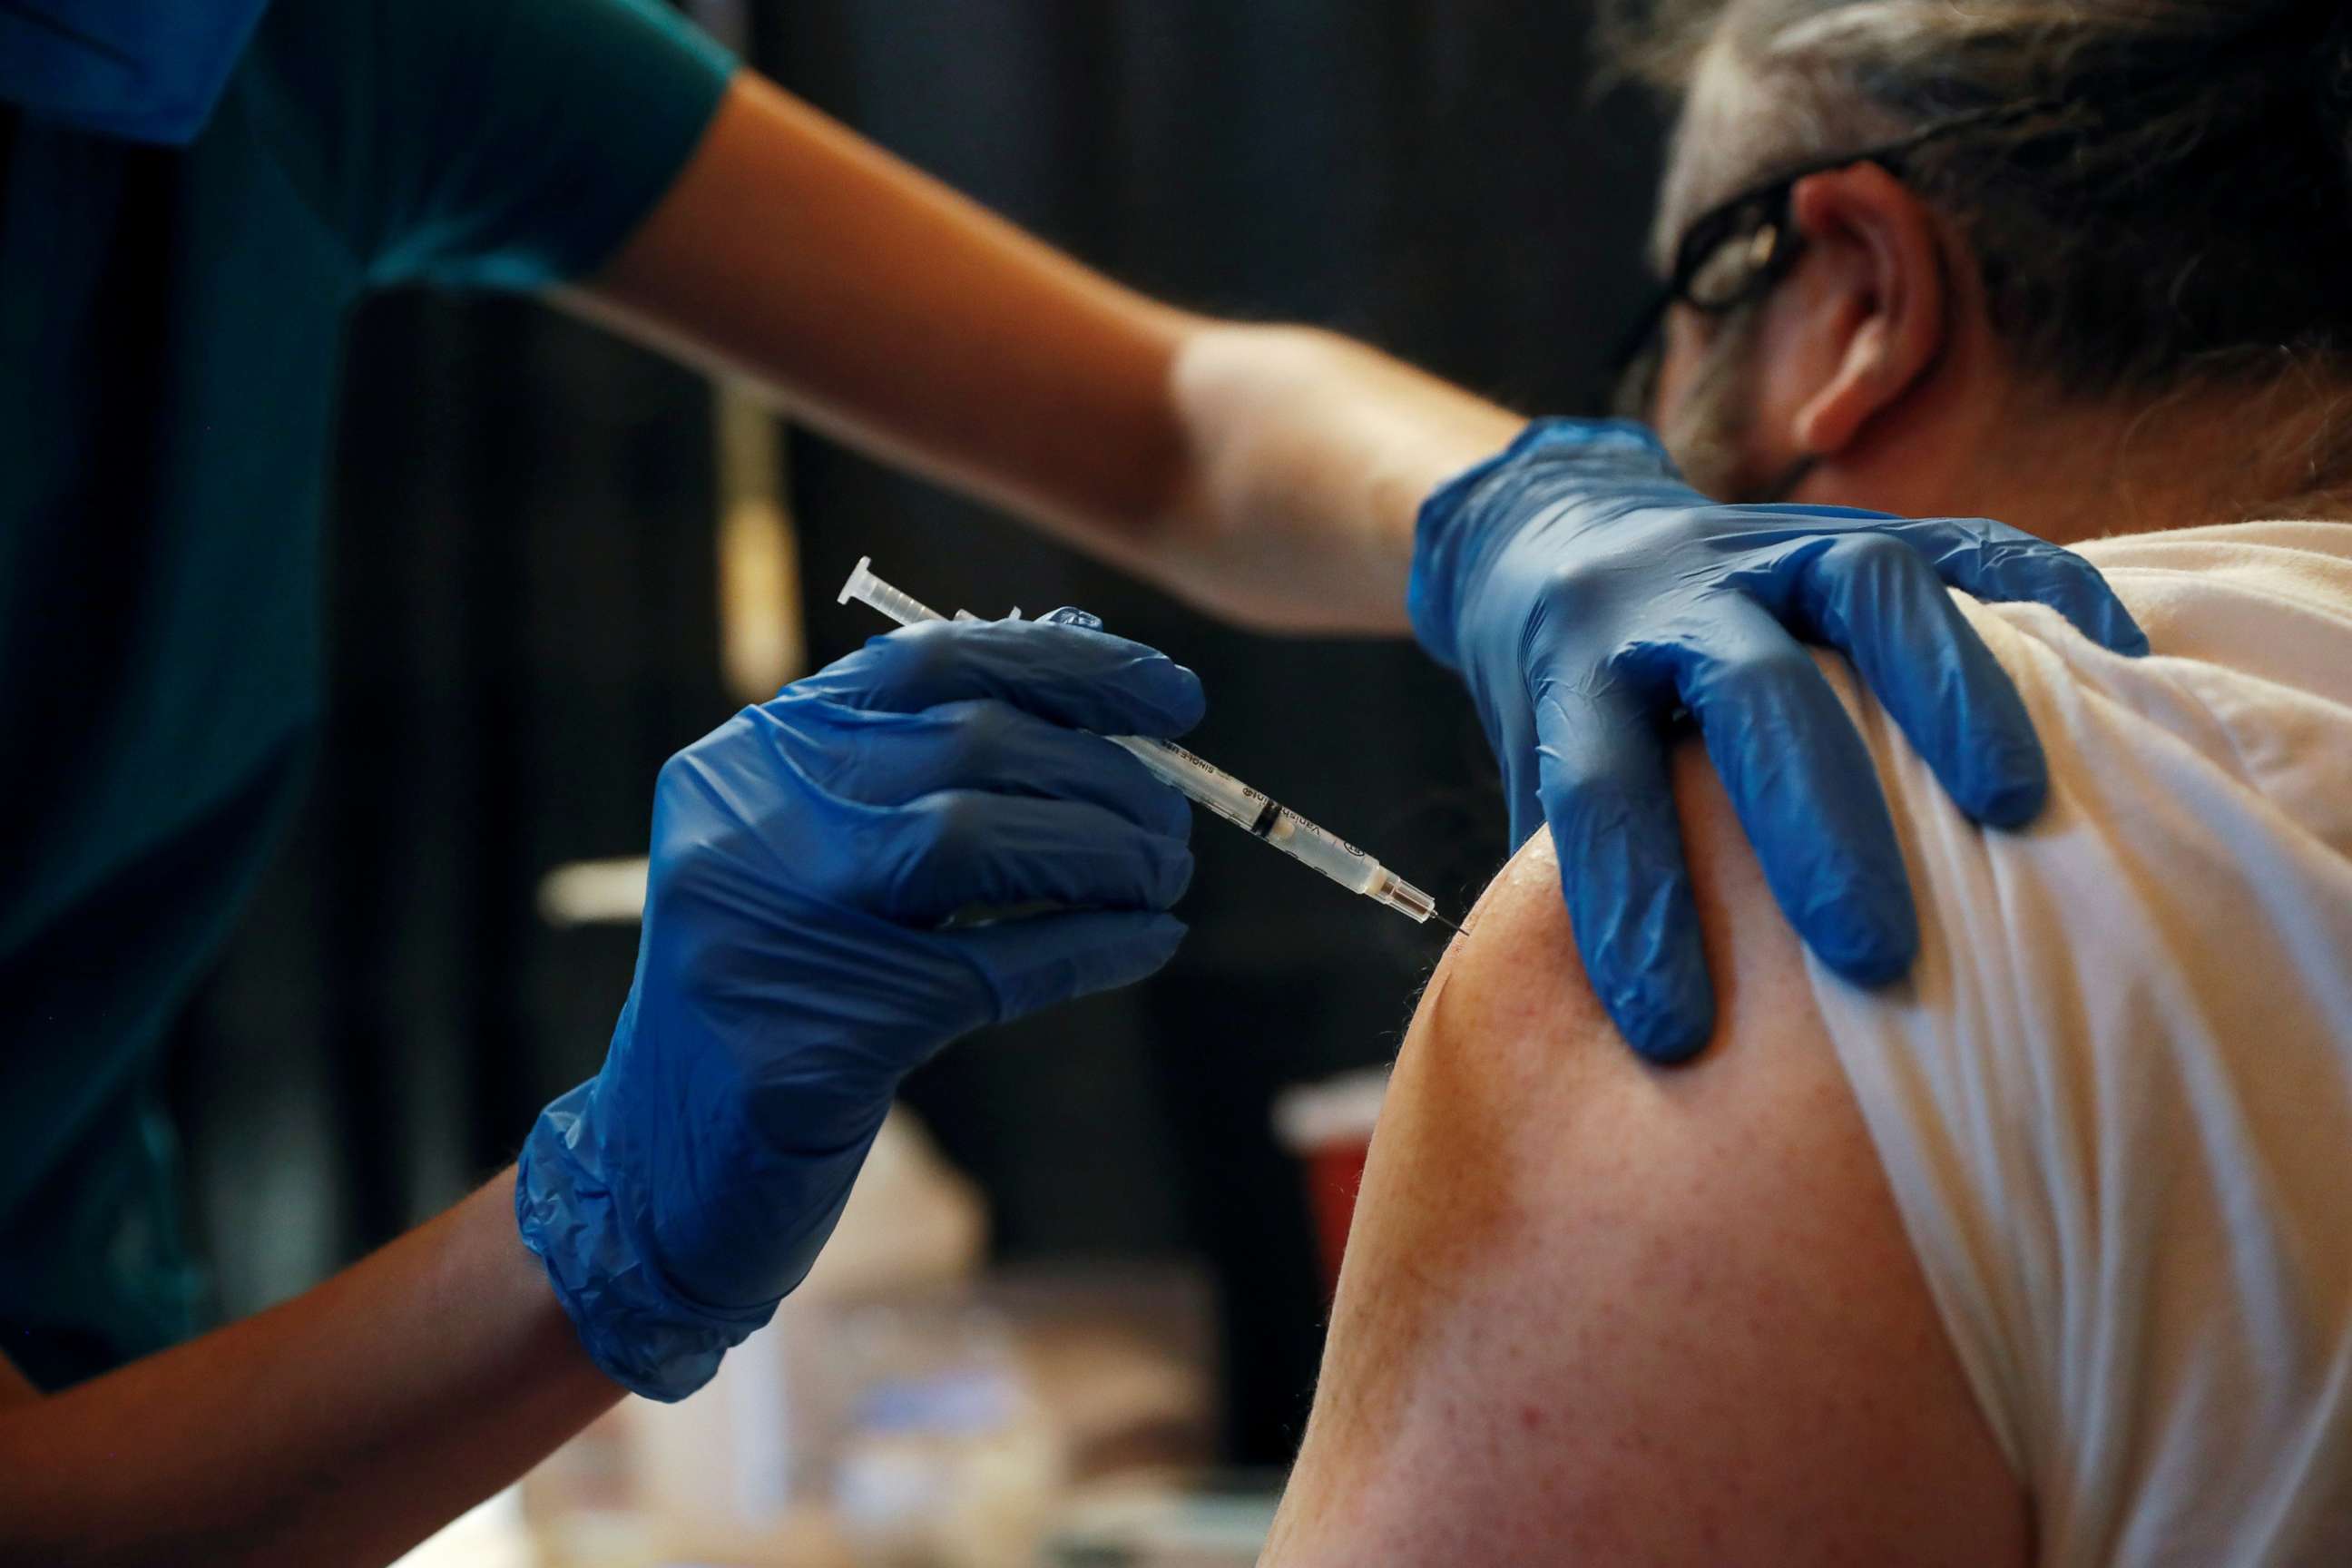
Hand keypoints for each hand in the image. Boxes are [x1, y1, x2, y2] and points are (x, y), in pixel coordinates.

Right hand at [518, 617, 1200, 1399]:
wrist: (663, 1170)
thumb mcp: (825, 856)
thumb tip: (1091, 676)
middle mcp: (751, 818)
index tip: (1170, 693)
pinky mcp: (812, 1040)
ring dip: (1106, 852)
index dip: (1068, 665)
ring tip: (1165, 876)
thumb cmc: (779, 995)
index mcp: (756, 754)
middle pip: (970, 748)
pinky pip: (993, 970)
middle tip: (1174, 819)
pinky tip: (1147, 941)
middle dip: (1106, 776)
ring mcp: (772, 926)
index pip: (930, 660)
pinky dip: (1091, 946)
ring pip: (977, 840)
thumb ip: (927, 768)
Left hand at [1409, 419, 2145, 1062]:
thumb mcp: (1537, 781)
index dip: (1634, 908)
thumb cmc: (1566, 711)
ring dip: (1947, 696)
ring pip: (1867, 590)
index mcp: (1578, 673)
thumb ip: (1572, 881)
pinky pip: (1964, 540)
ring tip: (2016, 812)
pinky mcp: (1856, 525)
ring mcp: (1772, 546)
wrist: (1553, 541)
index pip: (1597, 791)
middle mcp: (1672, 597)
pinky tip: (2116, 662)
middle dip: (1816, 827)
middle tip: (1876, 959)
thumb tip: (1621, 1056)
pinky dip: (2045, 593)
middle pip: (1749, 694)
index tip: (1675, 1036)